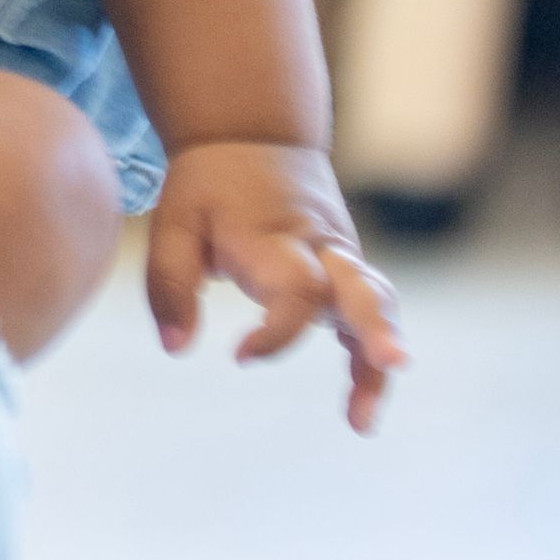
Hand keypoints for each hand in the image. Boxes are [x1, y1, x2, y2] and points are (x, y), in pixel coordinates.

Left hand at [148, 140, 407, 429]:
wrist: (254, 137)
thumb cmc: (208, 188)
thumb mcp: (172, 224)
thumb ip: (169, 286)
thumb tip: (176, 351)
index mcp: (277, 239)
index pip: (298, 289)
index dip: (278, 330)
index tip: (239, 355)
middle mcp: (322, 250)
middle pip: (363, 290)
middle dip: (376, 330)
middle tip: (390, 364)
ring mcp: (343, 260)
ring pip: (378, 306)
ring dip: (378, 355)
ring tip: (361, 422)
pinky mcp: (348, 272)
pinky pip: (370, 316)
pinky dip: (369, 359)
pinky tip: (358, 408)